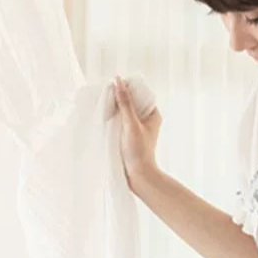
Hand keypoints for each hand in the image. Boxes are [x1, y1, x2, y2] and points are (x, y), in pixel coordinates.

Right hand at [112, 75, 161, 191]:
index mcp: (153, 114)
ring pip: (125, 112)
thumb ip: (124, 102)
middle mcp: (147, 120)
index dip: (127, 88)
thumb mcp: (131, 124)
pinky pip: (120, 122)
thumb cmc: (138, 151)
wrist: (138, 177)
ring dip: (114, 109)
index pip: (140, 93)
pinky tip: (104, 118)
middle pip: (132, 101)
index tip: (113, 86)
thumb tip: (118, 81)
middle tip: (105, 95)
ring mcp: (138, 128)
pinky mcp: (129, 137)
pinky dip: (113, 119)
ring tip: (103, 105)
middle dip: (119, 98)